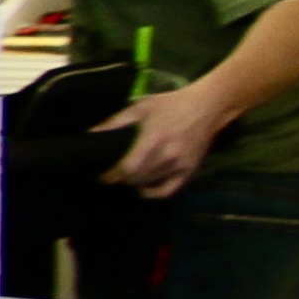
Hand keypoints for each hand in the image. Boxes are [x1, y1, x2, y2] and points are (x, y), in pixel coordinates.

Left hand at [93, 86, 235, 200]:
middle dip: (122, 179)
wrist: (207, 106)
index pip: (128, 167)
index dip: (112, 175)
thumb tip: (91, 133)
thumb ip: (115, 121)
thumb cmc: (170, 104)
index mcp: (153, 139)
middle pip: (137, 178)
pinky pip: (169, 190)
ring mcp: (180, 164)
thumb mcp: (140, 107)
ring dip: (135, 184)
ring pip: (150, 184)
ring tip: (127, 178)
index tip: (102, 176)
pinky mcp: (190, 169)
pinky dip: (154, 193)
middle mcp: (167, 155)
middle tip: (113, 175)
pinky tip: (144, 190)